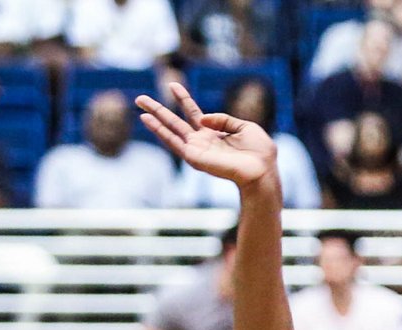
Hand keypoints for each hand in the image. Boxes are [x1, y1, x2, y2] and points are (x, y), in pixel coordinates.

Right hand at [136, 82, 276, 188]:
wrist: (263, 171)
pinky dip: (159, 131)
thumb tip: (202, 118)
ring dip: (154, 119)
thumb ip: (224, 119)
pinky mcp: (195, 158)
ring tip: (139, 105)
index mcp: (215, 134)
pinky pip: (174, 142)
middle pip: (176, 122)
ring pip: (170, 131)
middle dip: (159, 110)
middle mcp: (203, 142)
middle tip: (140, 98)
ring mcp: (198, 150)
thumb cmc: (259, 152)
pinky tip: (147, 121)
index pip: (194, 113)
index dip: (183, 99)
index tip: (173, 85)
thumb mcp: (245, 127)